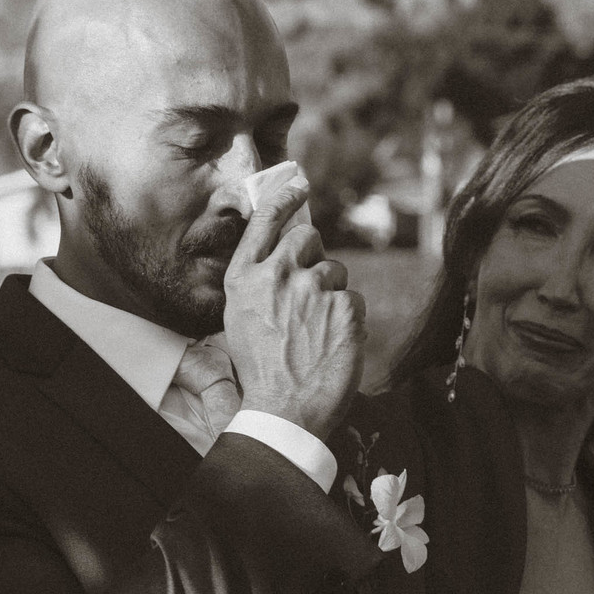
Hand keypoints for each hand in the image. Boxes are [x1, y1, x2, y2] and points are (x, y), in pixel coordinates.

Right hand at [224, 177, 365, 439]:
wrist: (285, 411)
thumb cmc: (261, 370)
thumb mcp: (240, 319)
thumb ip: (259, 281)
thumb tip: (284, 255)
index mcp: (244, 279)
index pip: (264, 221)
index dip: (283, 197)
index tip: (297, 183)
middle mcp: (276, 276)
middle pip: (307, 238)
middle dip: (313, 256)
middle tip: (310, 291)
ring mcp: (312, 289)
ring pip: (334, 271)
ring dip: (330, 295)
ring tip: (316, 332)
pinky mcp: (344, 307)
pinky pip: (352, 299)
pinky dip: (347, 320)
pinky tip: (332, 344)